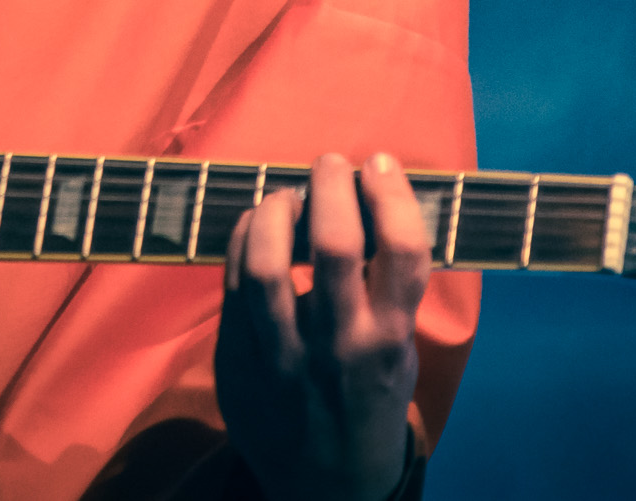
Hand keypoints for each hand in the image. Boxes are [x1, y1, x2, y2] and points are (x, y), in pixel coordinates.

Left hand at [217, 152, 426, 500]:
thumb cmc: (367, 400)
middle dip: (332, 186)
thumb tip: (372, 200)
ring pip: (269, 262)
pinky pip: (232, 283)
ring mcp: (284, 355)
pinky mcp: (238, 360)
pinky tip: (257, 223)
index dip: (392, 194)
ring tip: (288, 195)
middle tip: (331, 165)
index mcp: (391, 340)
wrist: (325, 486)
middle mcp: (340, 346)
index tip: (380, 166)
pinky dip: (244, 239)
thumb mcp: (399, 353)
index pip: (403, 249)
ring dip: (278, 209)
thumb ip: (389, 290)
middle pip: (334, 243)